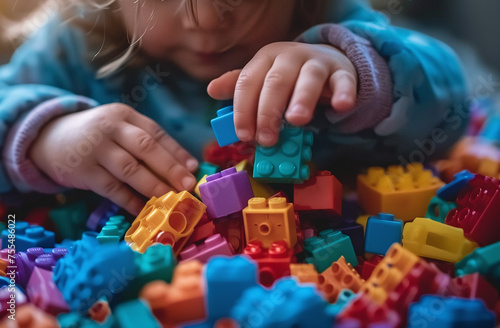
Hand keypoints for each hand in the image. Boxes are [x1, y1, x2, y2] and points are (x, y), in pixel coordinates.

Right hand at [29, 104, 198, 214]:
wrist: (48, 138)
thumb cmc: (96, 137)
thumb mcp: (118, 129)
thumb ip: (146, 142)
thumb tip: (186, 166)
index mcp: (124, 115)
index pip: (155, 133)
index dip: (177, 151)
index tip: (194, 168)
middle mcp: (110, 128)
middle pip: (145, 147)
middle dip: (170, 167)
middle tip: (188, 185)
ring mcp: (94, 149)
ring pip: (130, 169)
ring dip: (154, 186)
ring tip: (172, 199)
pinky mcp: (82, 171)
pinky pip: (111, 189)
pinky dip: (130, 201)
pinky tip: (145, 210)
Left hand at [208, 41, 357, 145]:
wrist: (325, 61)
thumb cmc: (287, 77)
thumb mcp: (261, 78)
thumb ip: (240, 87)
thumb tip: (212, 89)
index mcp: (265, 58)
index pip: (248, 82)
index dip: (243, 109)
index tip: (244, 135)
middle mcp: (289, 57)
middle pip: (275, 82)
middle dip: (268, 111)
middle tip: (267, 139)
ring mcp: (317, 63)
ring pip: (308, 79)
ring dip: (301, 100)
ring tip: (296, 121)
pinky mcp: (341, 73)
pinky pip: (343, 82)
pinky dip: (342, 93)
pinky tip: (339, 106)